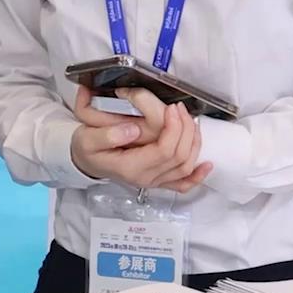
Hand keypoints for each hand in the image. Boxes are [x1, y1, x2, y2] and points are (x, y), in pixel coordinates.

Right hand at [68, 86, 212, 194]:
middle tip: (179, 108)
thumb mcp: (87, 139)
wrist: (85, 161)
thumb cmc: (87, 148)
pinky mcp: (157, 180)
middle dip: (185, 129)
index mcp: (130, 168)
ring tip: (190, 120)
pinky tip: (206, 165)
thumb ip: (107, 135)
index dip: (173, 128)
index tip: (171, 108)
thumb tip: (132, 129)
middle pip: (179, 157)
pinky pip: (182, 184)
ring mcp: (153, 181)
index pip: (164, 150)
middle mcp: (146, 177)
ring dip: (193, 142)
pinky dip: (197, 176)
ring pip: (185, 166)